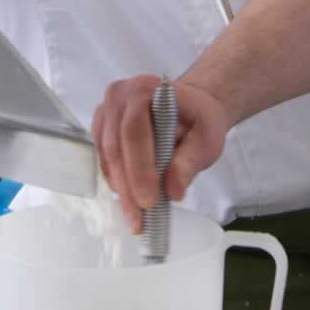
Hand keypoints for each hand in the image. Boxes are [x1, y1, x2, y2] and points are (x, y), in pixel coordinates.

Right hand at [91, 75, 231, 231]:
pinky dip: (116, 182)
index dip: (139, 168)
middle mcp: (119, 95)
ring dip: (120, 190)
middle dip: (127, 187)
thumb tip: (173, 191)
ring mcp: (106, 111)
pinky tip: (129, 201)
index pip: (135, 130)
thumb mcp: (207, 139)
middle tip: (139, 220)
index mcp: (146, 88)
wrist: (190, 107)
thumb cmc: (199, 119)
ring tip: (135, 219)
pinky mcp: (101, 128)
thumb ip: (190, 162)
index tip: (149, 201)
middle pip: (116, 146)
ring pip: (107, 157)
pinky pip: (104, 159)